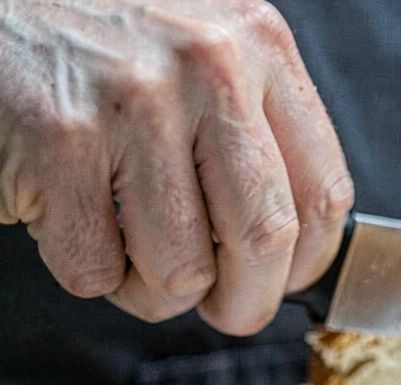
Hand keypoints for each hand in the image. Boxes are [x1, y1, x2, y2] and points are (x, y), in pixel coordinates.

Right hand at [0, 0, 353, 334]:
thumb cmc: (103, 41)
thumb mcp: (205, 53)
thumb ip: (256, 127)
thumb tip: (295, 248)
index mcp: (258, 43)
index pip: (323, 192)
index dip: (310, 263)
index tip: (287, 281)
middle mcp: (208, 66)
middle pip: (265, 239)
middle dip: (247, 301)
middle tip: (227, 310)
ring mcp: (133, 104)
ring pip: (181, 269)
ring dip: (156, 290)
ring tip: (130, 249)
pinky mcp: (58, 140)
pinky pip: (96, 267)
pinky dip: (89, 270)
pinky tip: (74, 219)